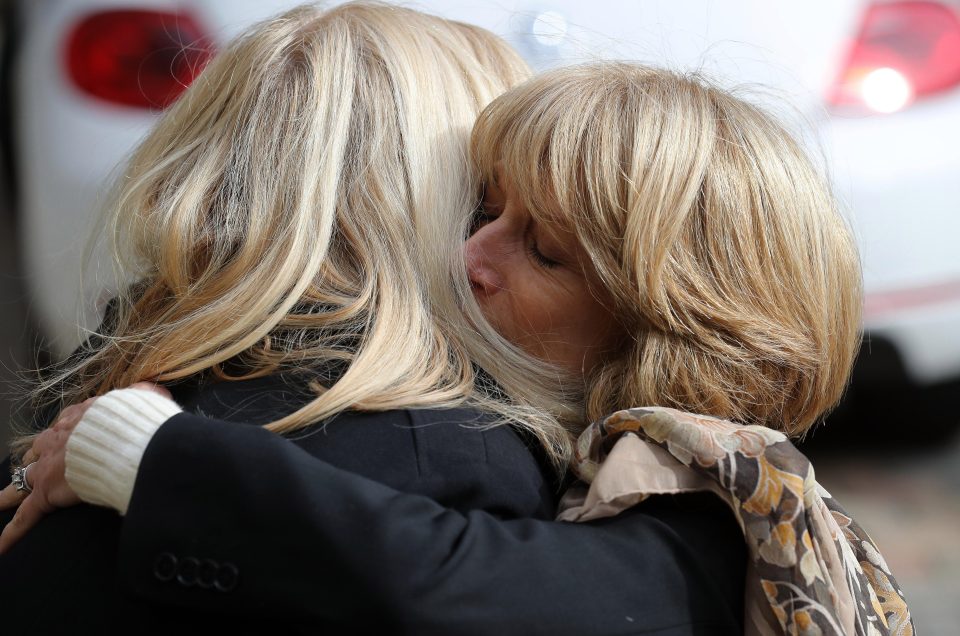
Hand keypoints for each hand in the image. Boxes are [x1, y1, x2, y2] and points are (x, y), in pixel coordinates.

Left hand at [0, 382, 170, 552]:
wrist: (123, 439)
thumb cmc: (135, 420)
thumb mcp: (144, 399)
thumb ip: (146, 396)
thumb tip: (157, 393)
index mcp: (81, 417)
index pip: (68, 426)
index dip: (69, 434)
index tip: (73, 438)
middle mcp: (58, 438)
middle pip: (40, 449)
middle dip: (39, 456)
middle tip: (38, 465)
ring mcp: (48, 467)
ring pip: (22, 480)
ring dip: (12, 491)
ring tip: (3, 501)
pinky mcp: (47, 493)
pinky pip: (25, 516)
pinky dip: (11, 533)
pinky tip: (1, 548)